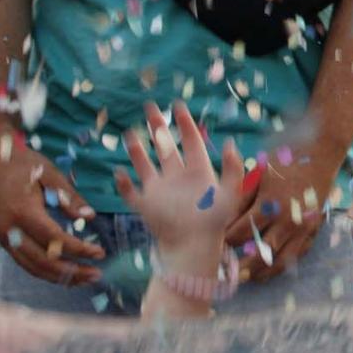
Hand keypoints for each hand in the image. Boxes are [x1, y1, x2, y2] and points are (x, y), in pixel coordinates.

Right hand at [0, 137, 101, 285]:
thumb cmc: (22, 163)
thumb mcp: (49, 173)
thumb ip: (69, 197)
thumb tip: (89, 217)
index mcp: (23, 212)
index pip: (55, 240)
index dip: (79, 250)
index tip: (100, 253)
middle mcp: (10, 230)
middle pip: (43, 261)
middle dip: (71, 272)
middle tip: (96, 275)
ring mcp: (3, 237)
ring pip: (32, 267)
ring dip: (59, 277)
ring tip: (84, 279)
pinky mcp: (2, 239)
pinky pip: (24, 262)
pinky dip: (44, 272)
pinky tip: (63, 274)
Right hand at [115, 102, 250, 278]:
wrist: (193, 247)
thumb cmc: (214, 221)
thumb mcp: (230, 193)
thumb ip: (233, 168)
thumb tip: (229, 142)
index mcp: (198, 172)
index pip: (191, 141)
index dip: (185, 123)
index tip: (178, 105)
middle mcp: (177, 178)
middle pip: (165, 147)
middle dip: (157, 127)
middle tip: (149, 107)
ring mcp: (159, 191)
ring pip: (145, 165)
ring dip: (137, 150)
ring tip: (130, 132)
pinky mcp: (145, 206)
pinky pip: (130, 192)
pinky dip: (123, 183)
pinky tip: (119, 172)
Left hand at [227, 141, 337, 284]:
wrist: (321, 152)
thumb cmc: (286, 159)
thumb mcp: (258, 173)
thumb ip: (241, 197)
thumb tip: (225, 218)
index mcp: (269, 205)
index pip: (240, 233)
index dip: (225, 241)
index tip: (216, 246)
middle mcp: (286, 220)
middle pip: (259, 252)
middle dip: (240, 264)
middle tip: (226, 271)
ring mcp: (302, 227)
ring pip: (279, 259)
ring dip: (261, 271)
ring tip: (246, 279)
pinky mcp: (313, 228)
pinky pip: (297, 254)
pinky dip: (283, 265)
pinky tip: (270, 271)